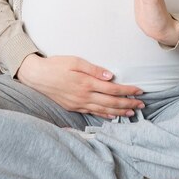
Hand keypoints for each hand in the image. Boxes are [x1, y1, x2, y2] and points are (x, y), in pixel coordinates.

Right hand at [17, 54, 144, 118]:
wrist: (36, 76)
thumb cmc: (55, 65)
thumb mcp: (74, 61)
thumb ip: (93, 69)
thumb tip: (110, 76)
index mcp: (86, 83)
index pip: (112, 89)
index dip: (128, 91)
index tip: (139, 91)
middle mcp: (84, 96)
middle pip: (111, 102)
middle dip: (128, 103)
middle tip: (142, 104)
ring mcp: (78, 104)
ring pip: (103, 110)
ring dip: (119, 112)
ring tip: (132, 112)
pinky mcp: (73, 107)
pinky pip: (92, 113)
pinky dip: (104, 115)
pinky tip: (113, 116)